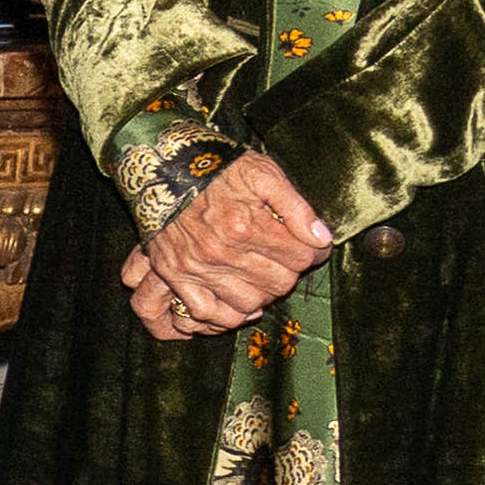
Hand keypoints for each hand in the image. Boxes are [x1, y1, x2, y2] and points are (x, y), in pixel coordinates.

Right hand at [121, 149, 328, 339]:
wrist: (162, 168)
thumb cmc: (217, 169)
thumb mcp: (263, 172)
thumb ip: (296, 206)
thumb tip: (321, 238)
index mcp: (246, 225)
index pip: (301, 256)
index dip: (315, 251)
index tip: (312, 245)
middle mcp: (222, 252)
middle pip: (280, 283)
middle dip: (291, 271)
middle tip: (287, 257)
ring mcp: (197, 268)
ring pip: (250, 303)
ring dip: (264, 293)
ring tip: (265, 276)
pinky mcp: (176, 276)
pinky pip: (206, 313)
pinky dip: (227, 317)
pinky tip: (241, 306)